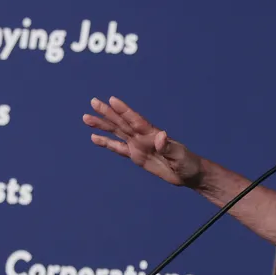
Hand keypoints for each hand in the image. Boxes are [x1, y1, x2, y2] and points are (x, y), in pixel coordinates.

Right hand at [83, 96, 202, 186]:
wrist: (189, 174)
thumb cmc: (187, 163)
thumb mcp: (179, 156)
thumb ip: (168, 146)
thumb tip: (161, 135)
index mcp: (153, 134)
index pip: (135, 120)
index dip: (124, 110)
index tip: (112, 100)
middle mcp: (143, 137)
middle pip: (122, 122)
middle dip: (107, 113)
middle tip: (93, 102)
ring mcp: (138, 145)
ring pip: (117, 132)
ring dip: (102, 125)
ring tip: (86, 118)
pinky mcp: (136, 156)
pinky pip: (118, 148)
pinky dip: (107, 143)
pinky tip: (95, 138)